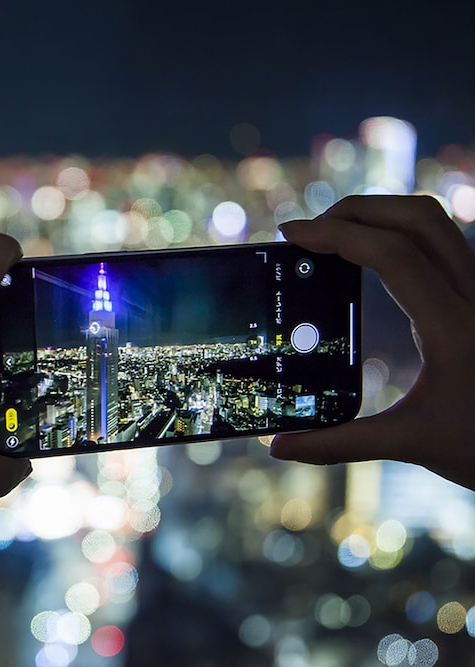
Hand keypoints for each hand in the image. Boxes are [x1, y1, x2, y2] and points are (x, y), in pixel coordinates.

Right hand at [270, 194, 474, 490]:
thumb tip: (280, 448)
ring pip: (435, 223)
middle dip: (357, 209)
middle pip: (417, 217)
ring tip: (334, 236)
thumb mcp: (413, 443)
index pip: (393, 255)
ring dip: (380, 214)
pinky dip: (399, 234)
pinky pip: (442, 243)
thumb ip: (340, 444)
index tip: (292, 234)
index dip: (337, 234)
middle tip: (310, 229)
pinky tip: (369, 258)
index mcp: (454, 329)